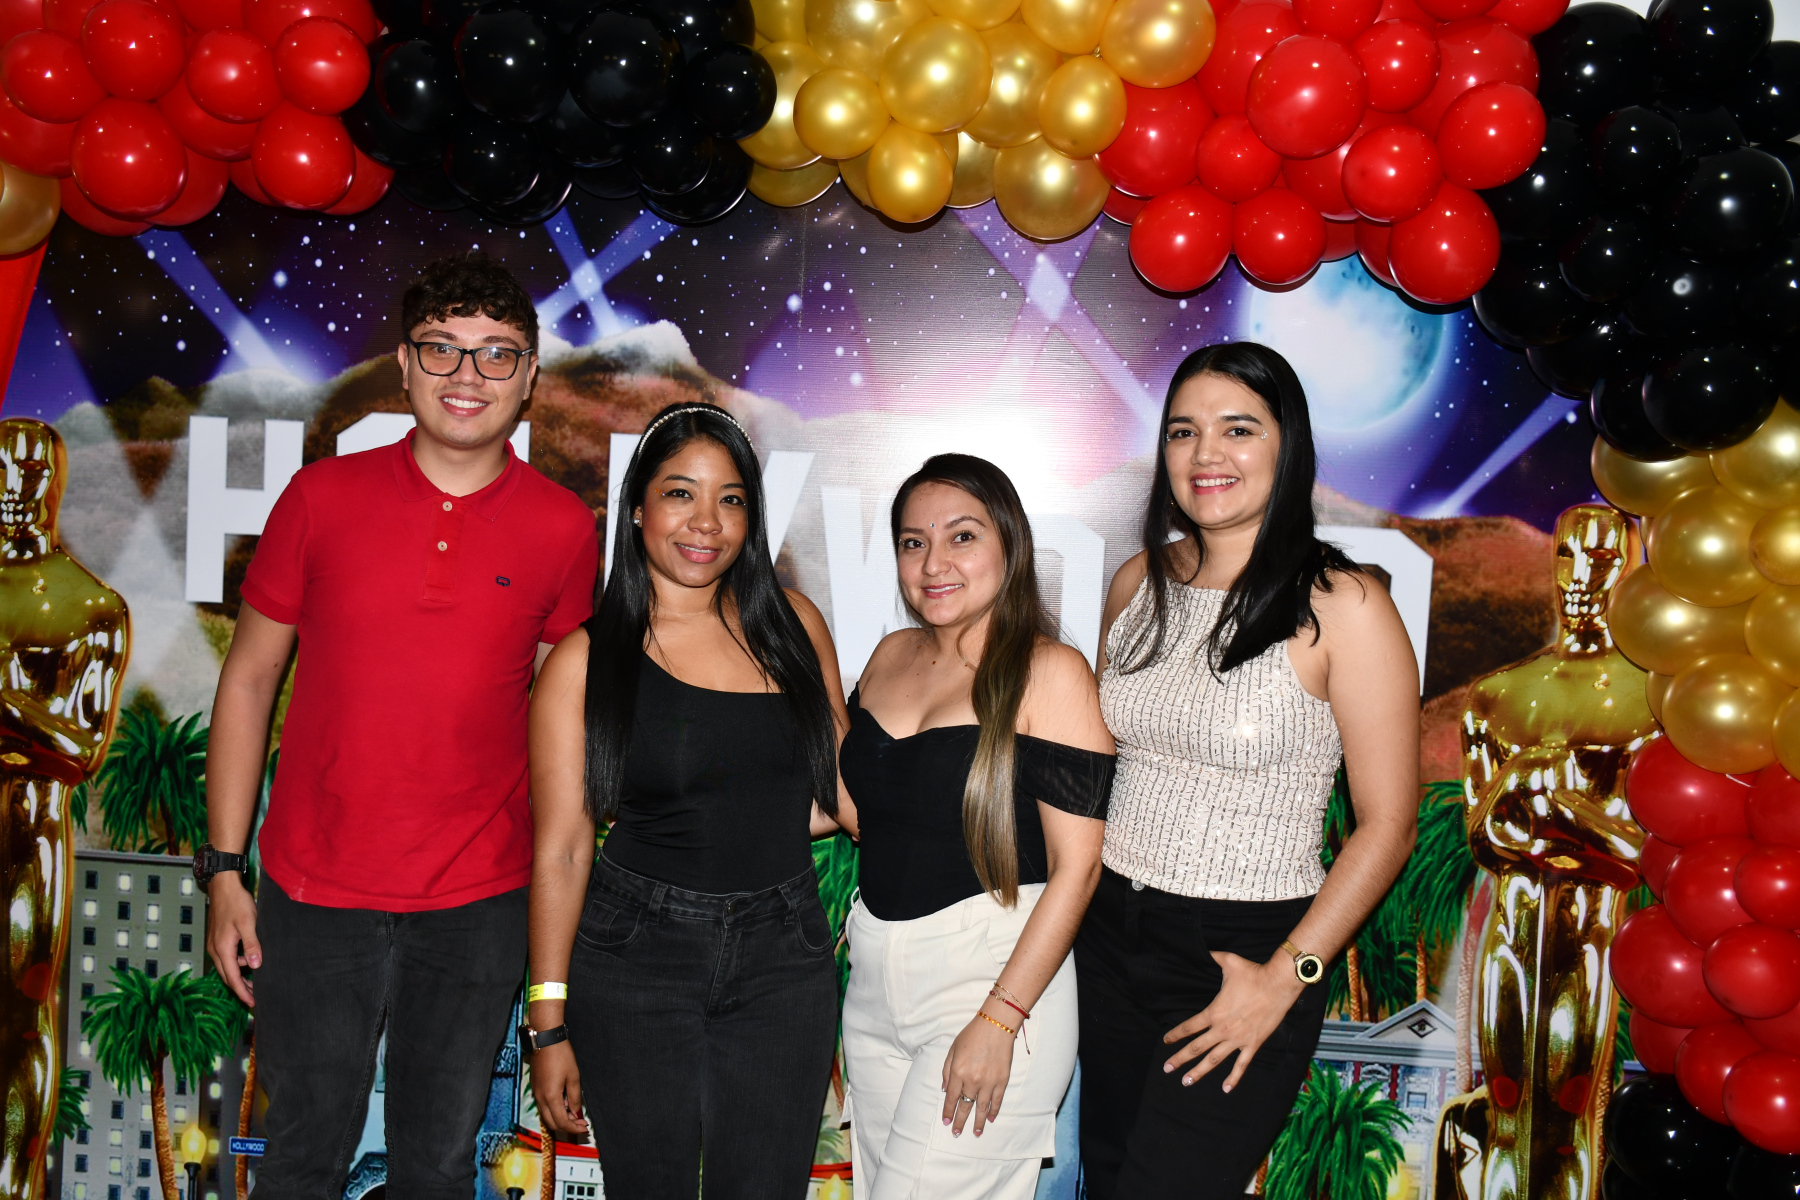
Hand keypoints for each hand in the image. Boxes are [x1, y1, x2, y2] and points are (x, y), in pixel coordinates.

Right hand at [205, 874, 259, 1007]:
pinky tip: (249, 960)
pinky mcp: (217, 938)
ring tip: (255, 981)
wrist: (223, 886)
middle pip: (227, 976)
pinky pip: (226, 957)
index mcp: (222, 948)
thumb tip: (255, 966)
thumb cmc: (237, 903)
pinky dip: (236, 963)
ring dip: (239, 976)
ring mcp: (214, 944)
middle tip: (254, 998)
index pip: (232, 977)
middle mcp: (215, 949)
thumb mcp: (248, 923)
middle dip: (239, 989)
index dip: (242, 992)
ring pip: (226, 967)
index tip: (252, 1003)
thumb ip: (251, 945)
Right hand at [531, 1042, 587, 1137]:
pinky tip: (565, 1104)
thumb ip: (575, 1098)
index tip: (585, 1128)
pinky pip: (544, 1106)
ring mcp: (536, 1093)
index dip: (574, 1128)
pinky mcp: (535, 1087)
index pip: (561, 1122)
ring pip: (547, 1116)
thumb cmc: (561, 1056)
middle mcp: (540, 1098)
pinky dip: (554, 1110)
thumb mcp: (573, 1077)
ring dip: (560, 1119)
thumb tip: (576, 1113)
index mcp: (550, 1097)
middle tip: (581, 1124)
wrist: (545, 1040)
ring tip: (575, 1115)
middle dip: (567, 1127)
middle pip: (552, 1123)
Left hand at [939, 1008, 1015, 1137]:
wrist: (996, 1025)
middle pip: (965, 1106)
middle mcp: (972, 1080)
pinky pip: (996, 1100)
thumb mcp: (953, 1049)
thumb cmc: (972, 1034)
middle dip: (960, 1121)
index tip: (946, 1122)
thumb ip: (947, 1071)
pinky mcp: (1002, 1081)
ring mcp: (988, 1082)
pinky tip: (990, 1119)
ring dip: (977, 1122)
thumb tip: (945, 1090)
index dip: (948, 1111)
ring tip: (975, 1133)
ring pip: (981, 1108)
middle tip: (956, 1133)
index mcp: (958, 1072)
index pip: (951, 1098)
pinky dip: (993, 1111)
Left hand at [1162, 951, 1305, 1091]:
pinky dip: (1233, 1078)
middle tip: (1167, 1068)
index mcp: (1214, 1012)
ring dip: (1199, 1072)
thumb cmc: (1253, 973)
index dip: (1175, 1034)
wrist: (1278, 984)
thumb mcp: (1228, 962)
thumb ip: (1213, 957)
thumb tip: (1204, 948)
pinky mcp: (1253, 1044)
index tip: (1165, 1041)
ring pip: (1214, 1060)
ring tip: (1186, 1082)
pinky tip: (1225, 1089)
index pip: (1189, 1027)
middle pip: (1196, 1048)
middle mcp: (1222, 1029)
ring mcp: (1238, 1039)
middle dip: (1180, 1059)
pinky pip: (1241, 1065)